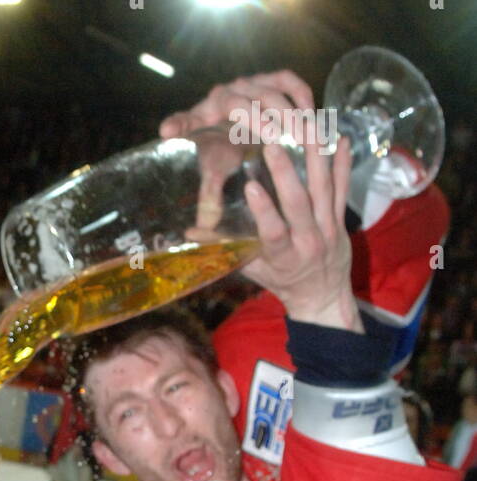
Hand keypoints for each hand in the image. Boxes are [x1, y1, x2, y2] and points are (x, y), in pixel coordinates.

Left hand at [161, 71, 317, 236]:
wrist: (206, 133)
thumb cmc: (208, 156)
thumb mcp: (206, 173)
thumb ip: (205, 192)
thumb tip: (201, 227)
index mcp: (212, 108)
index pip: (236, 105)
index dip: (256, 118)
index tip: (274, 137)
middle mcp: (232, 89)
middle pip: (262, 95)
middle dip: (285, 117)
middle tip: (304, 140)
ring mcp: (250, 82)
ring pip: (279, 88)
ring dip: (298, 110)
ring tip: (313, 135)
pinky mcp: (267, 81)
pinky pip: (289, 82)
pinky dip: (303, 97)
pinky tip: (313, 119)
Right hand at [241, 135, 361, 331]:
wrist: (322, 297)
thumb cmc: (281, 281)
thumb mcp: (252, 270)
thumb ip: (226, 250)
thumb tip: (190, 233)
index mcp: (283, 257)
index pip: (273, 232)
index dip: (263, 210)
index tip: (251, 187)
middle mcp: (308, 242)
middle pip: (299, 205)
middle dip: (286, 174)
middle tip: (274, 144)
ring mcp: (328, 229)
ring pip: (324, 190)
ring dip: (316, 159)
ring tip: (307, 129)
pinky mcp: (341, 220)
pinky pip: (344, 189)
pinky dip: (344, 165)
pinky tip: (343, 139)